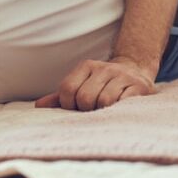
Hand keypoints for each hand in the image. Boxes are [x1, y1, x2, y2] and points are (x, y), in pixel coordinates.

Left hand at [35, 56, 156, 110]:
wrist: (136, 72)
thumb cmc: (103, 85)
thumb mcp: (82, 86)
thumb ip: (62, 96)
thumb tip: (39, 106)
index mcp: (86, 66)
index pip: (67, 89)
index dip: (68, 105)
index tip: (76, 109)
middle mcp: (105, 68)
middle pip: (85, 97)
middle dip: (86, 110)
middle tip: (93, 111)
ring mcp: (123, 76)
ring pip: (104, 101)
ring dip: (103, 112)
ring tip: (106, 110)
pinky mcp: (139, 86)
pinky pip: (123, 102)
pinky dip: (118, 110)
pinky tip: (119, 109)